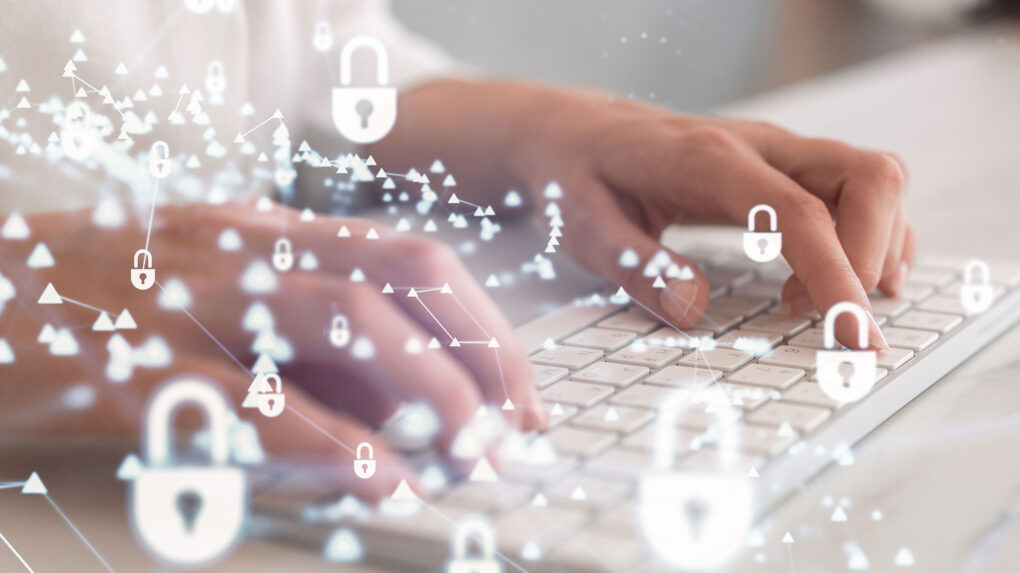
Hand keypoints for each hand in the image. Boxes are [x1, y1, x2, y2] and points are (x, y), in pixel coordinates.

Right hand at [0, 200, 542, 495]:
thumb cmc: (114, 306)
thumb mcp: (226, 303)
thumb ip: (312, 346)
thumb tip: (412, 405)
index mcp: (271, 231)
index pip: (412, 257)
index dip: (483, 324)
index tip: (521, 393)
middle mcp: (242, 248)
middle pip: (395, 277)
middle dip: (476, 353)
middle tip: (513, 429)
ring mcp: (189, 298)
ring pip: (337, 318)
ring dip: (423, 387)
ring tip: (469, 452)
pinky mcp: (134, 364)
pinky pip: (250, 399)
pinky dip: (329, 442)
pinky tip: (379, 479)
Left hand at [377, 81, 912, 348]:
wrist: (567, 132)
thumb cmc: (572, 174)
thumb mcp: (583, 226)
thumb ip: (637, 267)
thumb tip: (693, 312)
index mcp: (707, 161)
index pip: (798, 213)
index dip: (836, 274)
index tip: (852, 336)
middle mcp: (755, 147)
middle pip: (866, 179)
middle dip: (870, 256)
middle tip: (825, 321)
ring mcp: (773, 153)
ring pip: (872, 180)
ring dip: (873, 246)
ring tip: (816, 306)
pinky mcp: (778, 168)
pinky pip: (855, 188)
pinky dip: (865, 235)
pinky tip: (831, 280)